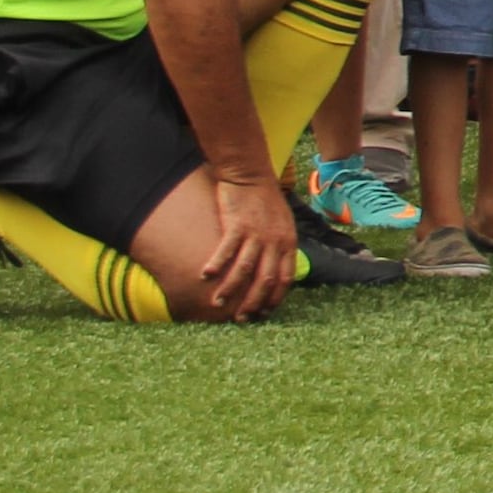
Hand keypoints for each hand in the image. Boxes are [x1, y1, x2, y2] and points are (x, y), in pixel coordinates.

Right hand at [194, 167, 293, 319]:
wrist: (251, 175)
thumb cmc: (265, 200)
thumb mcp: (283, 224)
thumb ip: (279, 245)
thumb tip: (274, 268)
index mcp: (288, 243)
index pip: (284, 278)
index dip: (274, 298)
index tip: (264, 312)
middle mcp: (275, 241)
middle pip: (264, 281)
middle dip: (252, 302)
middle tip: (240, 317)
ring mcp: (256, 234)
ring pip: (244, 270)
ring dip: (230, 290)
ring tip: (217, 303)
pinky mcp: (237, 225)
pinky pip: (226, 251)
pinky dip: (215, 265)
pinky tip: (205, 276)